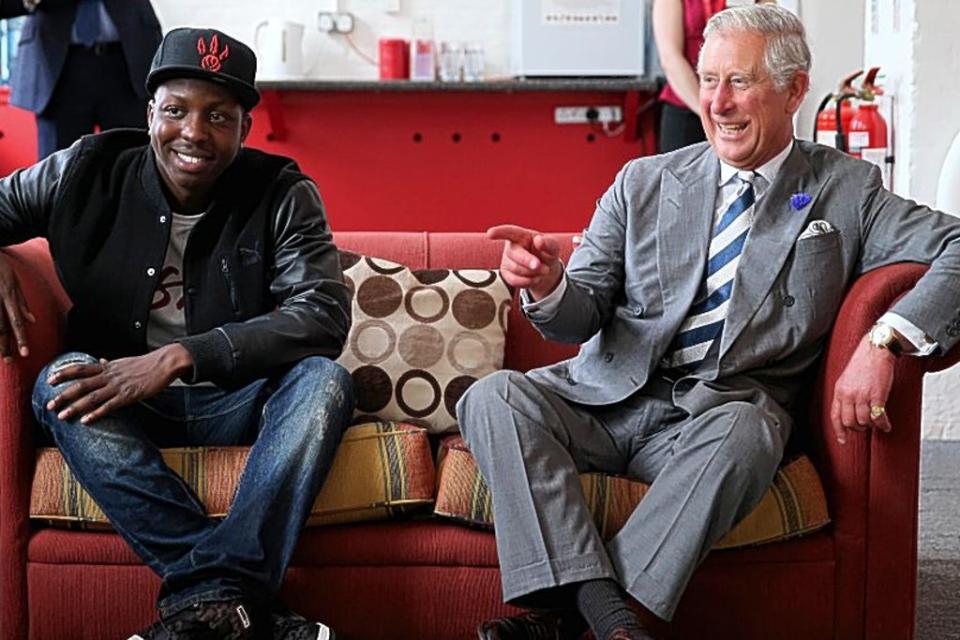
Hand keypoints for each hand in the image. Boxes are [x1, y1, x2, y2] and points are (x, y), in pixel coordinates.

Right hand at [0, 251, 35, 361]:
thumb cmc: (0, 266)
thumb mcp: (15, 282)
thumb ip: (22, 303)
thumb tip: (32, 321)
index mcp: (9, 296)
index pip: (16, 322)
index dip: (21, 339)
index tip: (26, 354)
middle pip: (1, 327)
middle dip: (5, 346)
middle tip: (11, 361)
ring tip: (1, 355)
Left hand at [45, 344, 193, 423]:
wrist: (164, 364)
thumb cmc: (146, 363)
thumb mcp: (124, 361)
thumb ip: (110, 363)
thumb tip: (100, 360)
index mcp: (107, 367)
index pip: (80, 369)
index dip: (64, 373)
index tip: (49, 379)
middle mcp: (109, 376)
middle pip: (81, 385)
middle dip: (63, 396)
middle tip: (49, 405)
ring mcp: (118, 386)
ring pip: (92, 397)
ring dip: (75, 407)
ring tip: (62, 416)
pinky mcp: (129, 396)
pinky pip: (109, 406)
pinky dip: (96, 413)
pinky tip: (86, 420)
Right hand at [487, 224, 562, 299]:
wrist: (544, 269)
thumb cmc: (546, 253)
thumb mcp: (553, 247)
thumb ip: (549, 243)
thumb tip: (539, 241)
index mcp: (521, 235)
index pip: (508, 232)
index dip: (499, 232)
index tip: (490, 234)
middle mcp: (511, 246)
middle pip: (514, 254)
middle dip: (529, 262)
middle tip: (545, 269)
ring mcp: (506, 260)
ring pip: (516, 269)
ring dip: (533, 273)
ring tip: (543, 270)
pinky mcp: (505, 273)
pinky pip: (514, 281)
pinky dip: (528, 281)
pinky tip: (535, 277)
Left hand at [830, 334, 895, 444]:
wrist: (876, 350)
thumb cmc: (863, 364)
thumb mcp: (847, 379)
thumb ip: (846, 394)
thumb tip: (849, 411)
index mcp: (839, 391)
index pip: (835, 416)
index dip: (839, 431)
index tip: (842, 441)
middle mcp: (848, 395)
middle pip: (849, 422)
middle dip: (858, 428)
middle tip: (866, 427)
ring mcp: (862, 395)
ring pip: (863, 421)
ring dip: (871, 426)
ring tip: (877, 423)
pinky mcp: (877, 395)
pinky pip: (878, 416)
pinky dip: (883, 424)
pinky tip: (886, 425)